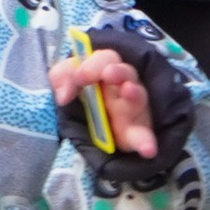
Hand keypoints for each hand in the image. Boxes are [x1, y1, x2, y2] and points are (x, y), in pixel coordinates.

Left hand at [49, 44, 157, 158]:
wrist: (84, 126)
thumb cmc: (78, 94)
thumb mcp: (64, 80)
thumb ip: (61, 78)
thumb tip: (63, 96)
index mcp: (105, 69)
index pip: (106, 59)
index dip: (93, 65)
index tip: (80, 77)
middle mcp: (122, 86)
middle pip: (126, 73)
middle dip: (118, 72)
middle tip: (108, 74)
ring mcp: (131, 109)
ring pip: (138, 98)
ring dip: (134, 95)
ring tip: (128, 91)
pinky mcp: (133, 134)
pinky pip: (143, 137)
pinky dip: (146, 143)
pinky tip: (148, 150)